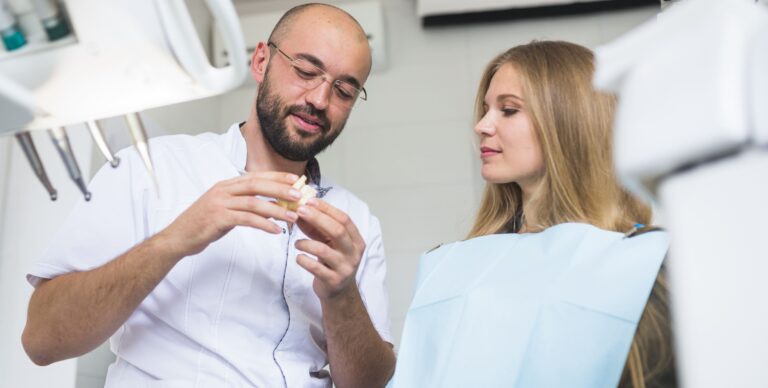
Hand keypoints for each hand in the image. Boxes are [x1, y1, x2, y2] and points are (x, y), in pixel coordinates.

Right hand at [161, 172, 301, 256]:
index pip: (256, 176)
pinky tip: (276, 231)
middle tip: (300, 195)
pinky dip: (264, 224)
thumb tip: (271, 205)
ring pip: (254, 203)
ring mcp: (220, 203)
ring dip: (276, 210)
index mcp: (226, 185)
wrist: (178, 238)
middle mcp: (223, 190)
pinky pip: (246, 220)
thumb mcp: (225, 208)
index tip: (296, 180)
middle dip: (281, 189)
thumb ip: (244, 204)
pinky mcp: (218, 218)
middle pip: (257, 185)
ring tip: (293, 217)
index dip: (277, 177)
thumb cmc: (204, 224)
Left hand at [294, 199, 365, 299]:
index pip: (344, 219)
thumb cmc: (332, 262)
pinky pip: (315, 268)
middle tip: (300, 211)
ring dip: (306, 243)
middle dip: (317, 218)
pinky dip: (303, 260)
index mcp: (356, 240)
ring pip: (324, 250)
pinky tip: (299, 257)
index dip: (327, 209)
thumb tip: (299, 209)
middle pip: (337, 230)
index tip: (310, 201)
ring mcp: (345, 268)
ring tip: (297, 243)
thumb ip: (315, 228)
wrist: (338, 292)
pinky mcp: (333, 281)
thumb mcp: (327, 242)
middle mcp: (353, 253)